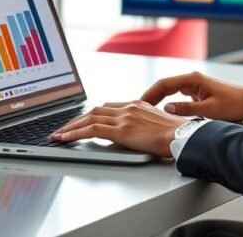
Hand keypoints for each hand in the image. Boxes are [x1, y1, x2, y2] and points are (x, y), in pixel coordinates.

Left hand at [49, 100, 185, 157]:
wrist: (184, 135)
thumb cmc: (178, 133)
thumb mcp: (160, 123)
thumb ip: (146, 124)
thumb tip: (141, 133)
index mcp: (137, 104)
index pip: (108, 107)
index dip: (92, 114)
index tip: (82, 120)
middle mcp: (128, 107)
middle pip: (95, 110)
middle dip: (77, 119)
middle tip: (64, 128)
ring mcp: (124, 118)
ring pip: (89, 118)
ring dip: (70, 127)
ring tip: (58, 135)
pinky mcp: (121, 130)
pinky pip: (91, 130)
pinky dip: (74, 133)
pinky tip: (65, 138)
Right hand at [140, 71, 242, 121]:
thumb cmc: (234, 104)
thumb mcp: (209, 110)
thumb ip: (186, 110)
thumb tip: (166, 109)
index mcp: (193, 79)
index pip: (164, 84)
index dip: (150, 94)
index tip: (138, 103)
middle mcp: (192, 80)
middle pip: (165, 86)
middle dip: (151, 96)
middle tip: (138, 109)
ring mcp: (195, 86)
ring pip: (171, 91)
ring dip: (159, 99)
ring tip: (147, 112)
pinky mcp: (199, 93)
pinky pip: (178, 96)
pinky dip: (169, 102)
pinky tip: (164, 113)